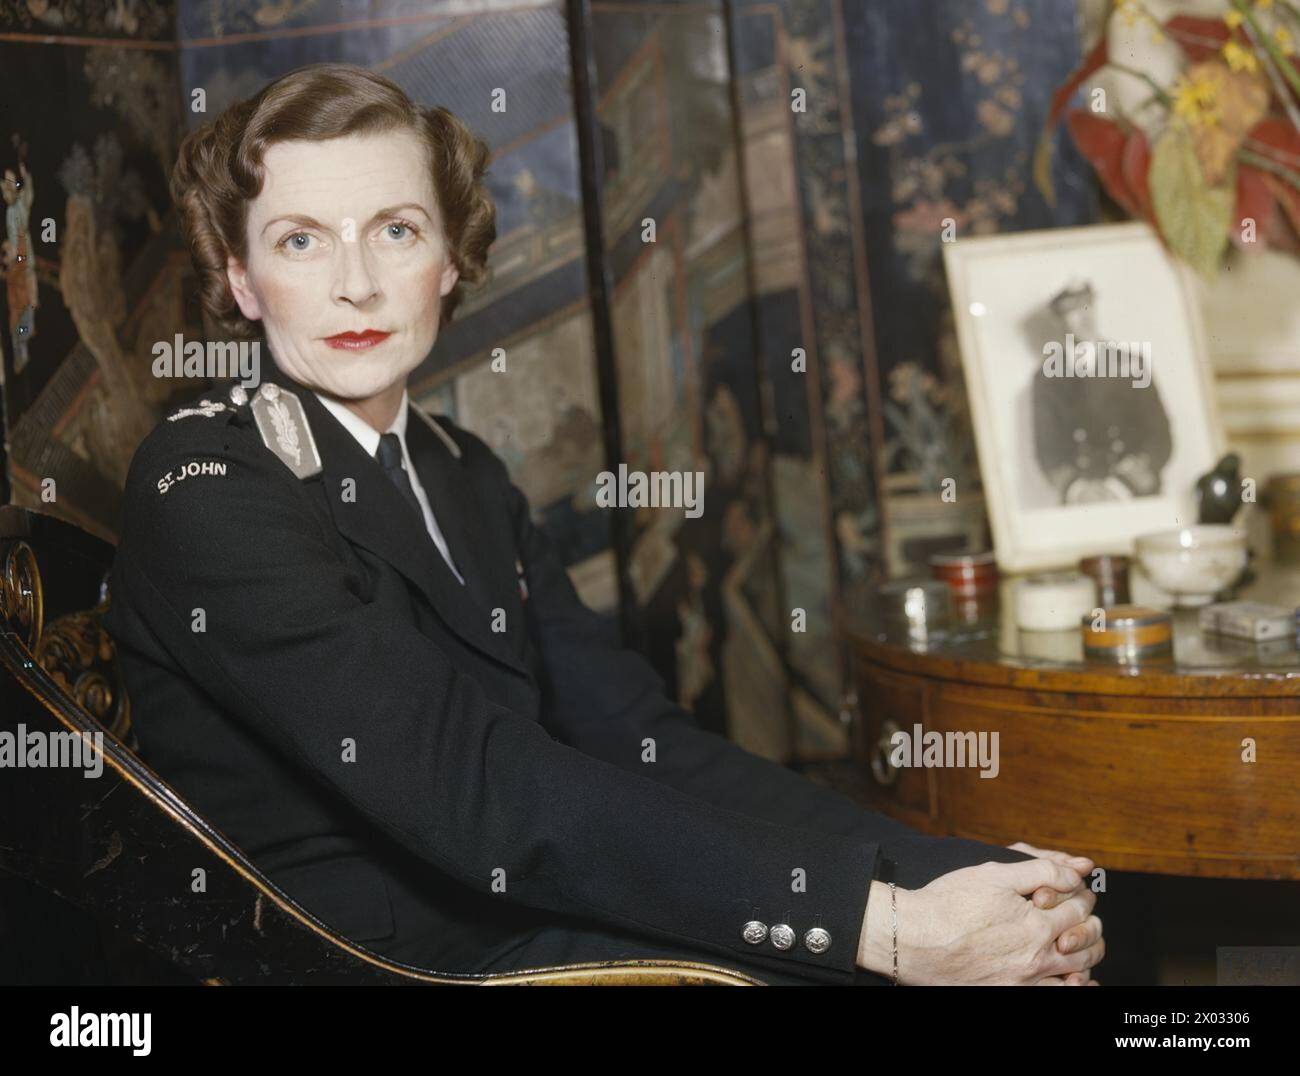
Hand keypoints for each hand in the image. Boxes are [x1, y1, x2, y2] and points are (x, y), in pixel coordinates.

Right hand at [858, 858, 1103, 984]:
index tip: (1076, 887)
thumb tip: (1076, 869)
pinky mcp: (1009, 993)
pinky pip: (1055, 996)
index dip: (1081, 894)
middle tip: (1085, 915)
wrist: (913, 938)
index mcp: (1037, 925)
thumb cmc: (948, 903)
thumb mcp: (994, 874)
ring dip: (1087, 956)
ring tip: (1080, 943)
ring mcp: (1024, 981)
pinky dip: (1073, 987)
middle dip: (1092, 926)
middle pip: (1087, 944)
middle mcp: (1037, 958)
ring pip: (1077, 974)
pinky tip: (1073, 979)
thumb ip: (1040, 869)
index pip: (1079, 909)